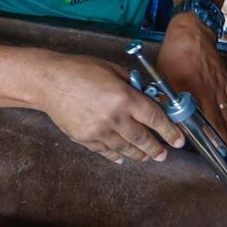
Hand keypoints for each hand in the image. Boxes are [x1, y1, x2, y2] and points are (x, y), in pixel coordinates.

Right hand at [41, 53, 184, 163]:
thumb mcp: (112, 69)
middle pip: (142, 139)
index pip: (154, 118)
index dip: (170, 131)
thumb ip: (132, 84)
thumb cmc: (79, 70)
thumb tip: (148, 95)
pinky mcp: (85, 139)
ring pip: (125, 148)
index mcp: (124, 98)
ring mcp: (99, 131)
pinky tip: (123, 157)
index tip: (179, 139)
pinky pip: (105, 151)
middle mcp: (114, 117)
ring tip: (147, 157)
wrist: (48, 82)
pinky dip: (116, 155)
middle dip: (157, 148)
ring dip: (139, 154)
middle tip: (164, 154)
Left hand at [157, 13, 226, 156]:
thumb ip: (167, 98)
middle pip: (220, 120)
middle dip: (226, 141)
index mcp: (192, 92)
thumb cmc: (174, 53)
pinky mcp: (224, 79)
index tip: (214, 152)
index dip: (209, 137)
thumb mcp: (164, 76)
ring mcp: (219, 85)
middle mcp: (209, 91)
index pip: (203, 120)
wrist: (191, 30)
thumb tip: (165, 118)